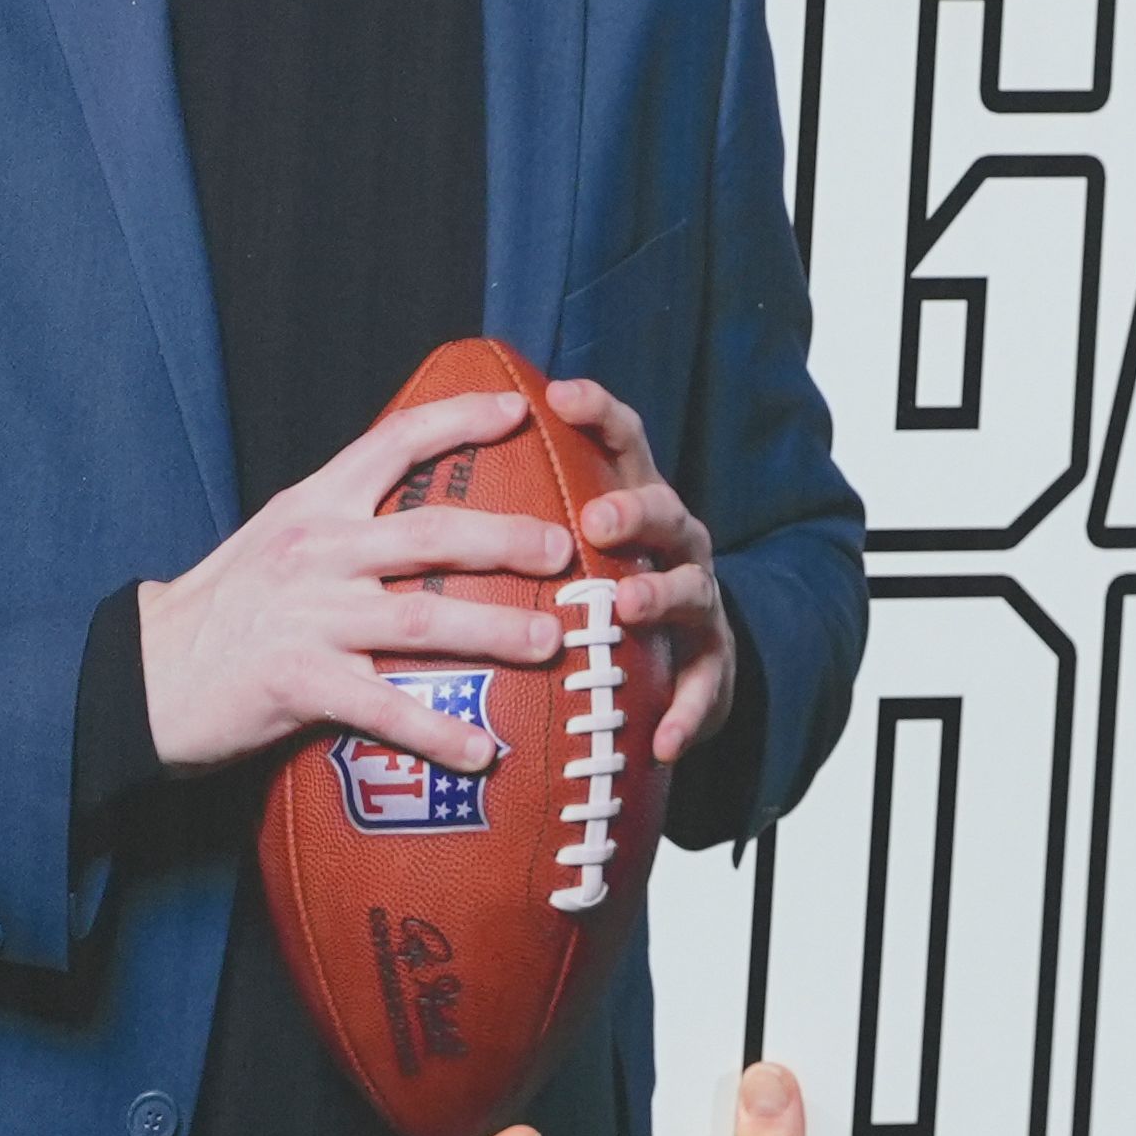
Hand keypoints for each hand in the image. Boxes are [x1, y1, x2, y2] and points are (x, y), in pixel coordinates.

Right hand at [134, 386, 577, 775]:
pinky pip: (382, 709)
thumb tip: (432, 517)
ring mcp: (308, 617)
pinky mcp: (300, 682)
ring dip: (493, 631)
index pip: (393, 442)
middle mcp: (316, 551)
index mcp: (314, 504)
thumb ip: (348, 520)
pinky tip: (481, 751)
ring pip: (420, 619)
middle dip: (505, 539)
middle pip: (428, 534)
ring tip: (549, 641)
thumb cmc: (228, 608)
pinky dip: (436, 730)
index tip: (516, 410)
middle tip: (563, 548)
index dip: (457, 420)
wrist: (148, 672)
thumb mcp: (282, 538)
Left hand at [544, 376, 734, 761]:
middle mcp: (673, 543)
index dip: (596, 412)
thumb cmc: (601, 592)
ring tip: (626, 608)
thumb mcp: (569, 546)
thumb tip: (423, 465)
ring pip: (690, 589)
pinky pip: (704, 689)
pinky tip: (664, 741)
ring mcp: (698, 602)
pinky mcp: (712, 666)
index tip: (557, 395)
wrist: (680, 664)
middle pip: (664, 509)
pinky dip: (686, 713)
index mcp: (632, 503)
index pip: (620, 442)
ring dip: (659, 594)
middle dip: (634, 510)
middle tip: (597, 519)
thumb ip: (519, 515)